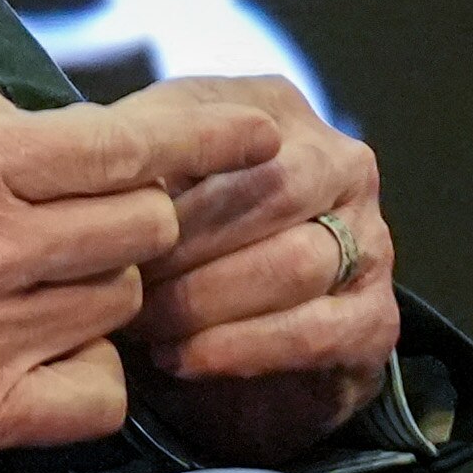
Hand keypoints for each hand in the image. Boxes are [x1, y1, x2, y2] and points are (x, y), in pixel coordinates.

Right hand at [0, 57, 281, 468]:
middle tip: (90, 222)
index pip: (125, 146)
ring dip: (100, 290)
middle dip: (135, 216)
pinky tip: (50, 355)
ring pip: (120, 306)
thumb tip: (24, 108)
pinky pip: (92, 397)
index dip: (204, 137)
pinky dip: (89, 375)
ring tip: (44, 286)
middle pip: (143, 228)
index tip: (255, 134)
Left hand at [117, 74, 404, 465]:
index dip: (167, 175)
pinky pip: (316, 331)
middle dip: (188, 244)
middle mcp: (342, 164)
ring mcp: (372, 241)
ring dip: (207, 300)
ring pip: (295, 263)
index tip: (106, 217)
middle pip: (273, 191)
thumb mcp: (145, 183)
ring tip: (145, 326)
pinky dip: (242, 348)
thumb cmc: (174, 248)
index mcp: (279, 113)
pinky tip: (184, 359)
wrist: (226, 350)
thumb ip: (131, 156)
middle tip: (123, 284)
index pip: (231, 129)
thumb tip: (96, 150)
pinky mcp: (376, 321)